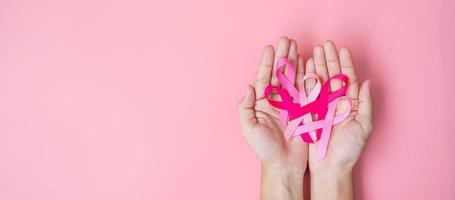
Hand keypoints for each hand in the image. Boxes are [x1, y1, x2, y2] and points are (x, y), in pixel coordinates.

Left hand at [238, 36, 307, 173]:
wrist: (284, 165)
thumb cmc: (264, 149)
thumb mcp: (248, 128)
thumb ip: (245, 107)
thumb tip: (249, 87)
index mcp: (261, 103)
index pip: (264, 78)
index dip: (267, 63)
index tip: (270, 48)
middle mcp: (275, 100)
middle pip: (279, 73)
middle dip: (282, 56)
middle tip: (286, 40)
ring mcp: (290, 104)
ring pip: (292, 78)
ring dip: (293, 62)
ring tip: (296, 46)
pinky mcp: (303, 109)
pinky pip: (305, 89)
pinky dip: (306, 75)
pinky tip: (307, 62)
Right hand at [306, 41, 372, 199]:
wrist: (330, 166)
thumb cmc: (349, 149)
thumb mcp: (364, 125)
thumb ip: (366, 103)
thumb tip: (367, 81)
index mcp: (350, 104)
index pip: (348, 78)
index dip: (345, 63)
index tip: (342, 49)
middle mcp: (336, 102)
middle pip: (333, 76)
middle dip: (330, 59)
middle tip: (326, 44)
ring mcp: (321, 106)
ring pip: (320, 81)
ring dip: (318, 65)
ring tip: (315, 50)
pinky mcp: (308, 112)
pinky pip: (307, 92)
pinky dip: (306, 79)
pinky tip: (305, 67)